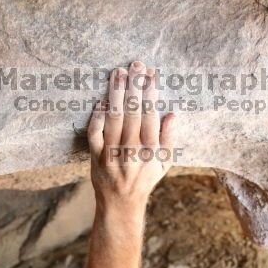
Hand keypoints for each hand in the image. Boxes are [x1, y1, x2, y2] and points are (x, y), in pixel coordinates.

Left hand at [87, 61, 175, 208]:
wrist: (121, 203)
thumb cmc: (145, 178)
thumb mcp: (164, 162)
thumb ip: (169, 138)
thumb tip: (172, 114)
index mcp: (150, 151)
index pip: (151, 116)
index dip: (151, 93)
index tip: (151, 74)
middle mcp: (131, 151)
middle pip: (132, 112)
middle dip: (134, 86)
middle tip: (136, 64)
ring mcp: (112, 153)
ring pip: (113, 118)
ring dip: (115, 93)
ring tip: (118, 73)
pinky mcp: (95, 156)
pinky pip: (94, 133)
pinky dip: (97, 117)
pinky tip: (101, 100)